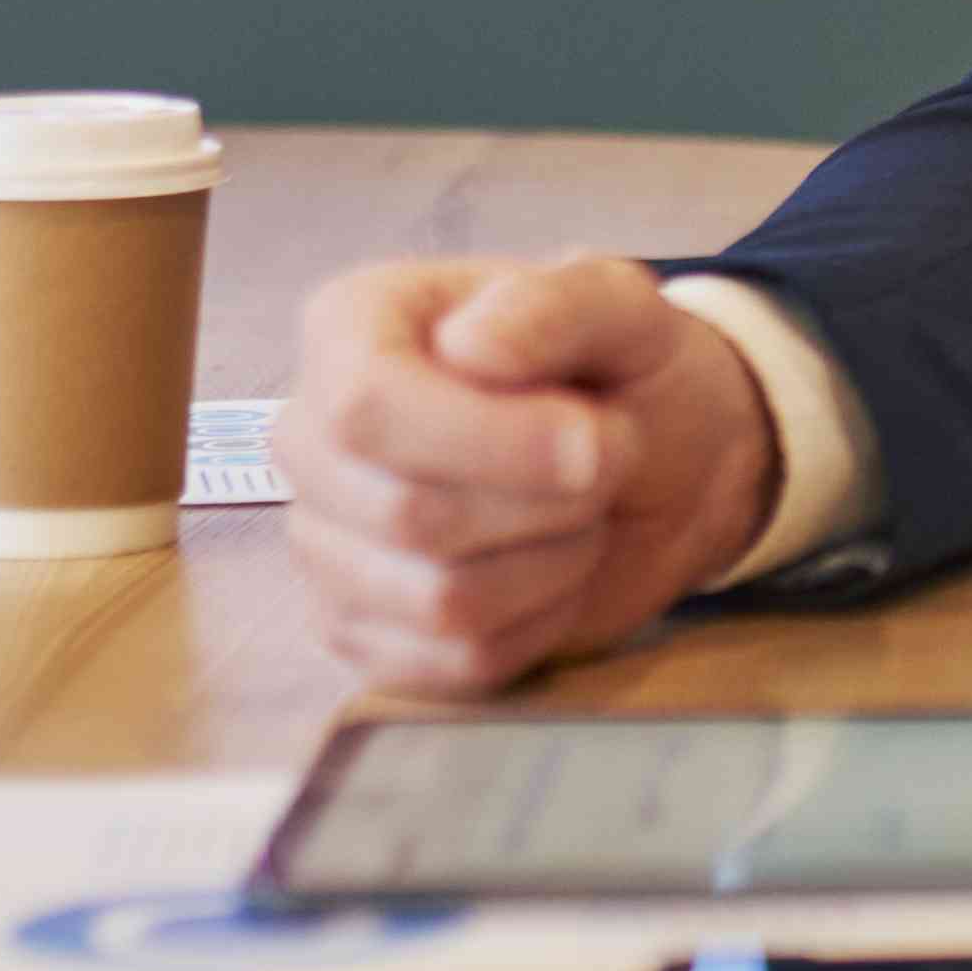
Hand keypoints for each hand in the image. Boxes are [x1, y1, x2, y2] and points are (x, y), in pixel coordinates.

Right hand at [272, 256, 780, 697]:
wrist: (660, 464)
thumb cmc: (621, 370)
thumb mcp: (618, 306)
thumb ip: (554, 305)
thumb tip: (469, 347)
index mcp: (351, 330)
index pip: (366, 406)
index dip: (490, 440)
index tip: (594, 437)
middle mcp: (311, 437)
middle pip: (407, 513)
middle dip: (547, 503)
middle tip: (608, 464)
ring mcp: (324, 544)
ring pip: (438, 600)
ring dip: (553, 564)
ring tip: (582, 514)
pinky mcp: (359, 631)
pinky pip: (452, 665)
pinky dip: (538, 626)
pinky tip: (555, 572)